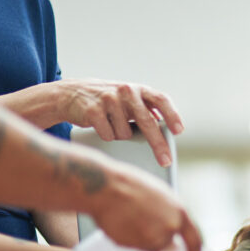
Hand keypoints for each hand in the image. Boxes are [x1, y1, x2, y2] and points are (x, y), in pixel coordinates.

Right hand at [57, 79, 183, 166]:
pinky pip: (108, 135)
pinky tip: (100, 126)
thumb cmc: (109, 102)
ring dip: (121, 136)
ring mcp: (109, 99)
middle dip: (158, 144)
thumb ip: (147, 109)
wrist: (72, 94)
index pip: (161, 99)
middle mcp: (126, 91)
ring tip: (112, 124)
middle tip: (165, 161)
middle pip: (147, 122)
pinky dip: (107, 137)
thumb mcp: (129, 100)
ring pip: (125, 134)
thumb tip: (168, 130)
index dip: (172, 115)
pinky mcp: (93, 110)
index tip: (178, 131)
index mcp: (138, 89)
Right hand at [90, 163, 201, 250]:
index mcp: (179, 213)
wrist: (105, 187)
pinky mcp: (135, 245)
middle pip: (165, 243)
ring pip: (148, 245)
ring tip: (129, 216)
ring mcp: (152, 238)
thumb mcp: (161, 196)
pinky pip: (133, 246)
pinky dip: (127, 238)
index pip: (194, 241)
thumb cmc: (130, 185)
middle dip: (154, 235)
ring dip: (140, 236)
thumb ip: (170, 216)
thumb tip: (171, 234)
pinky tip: (121, 222)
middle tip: (140, 221)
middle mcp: (169, 228)